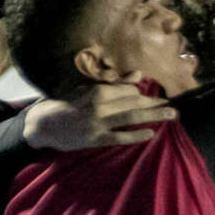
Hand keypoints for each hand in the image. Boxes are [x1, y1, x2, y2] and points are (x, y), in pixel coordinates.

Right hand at [23, 83, 175, 150]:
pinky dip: (135, 135)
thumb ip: (114, 83)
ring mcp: (98, 122)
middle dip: (155, 104)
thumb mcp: (86, 88)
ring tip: (171, 115)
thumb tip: (138, 75)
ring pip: (131, 117)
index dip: (145, 94)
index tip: (159, 97)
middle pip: (134, 102)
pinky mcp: (94, 139)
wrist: (41, 125)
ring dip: (154, 115)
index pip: (128, 91)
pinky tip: (150, 134)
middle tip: (173, 106)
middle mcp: (100, 104)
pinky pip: (119, 137)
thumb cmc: (65, 104)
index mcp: (97, 90)